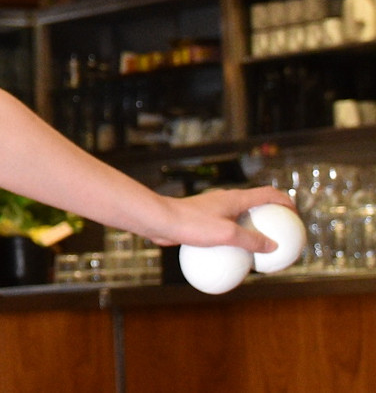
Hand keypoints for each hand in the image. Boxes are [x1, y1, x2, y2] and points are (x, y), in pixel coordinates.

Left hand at [147, 185, 295, 251]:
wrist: (159, 220)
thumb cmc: (192, 224)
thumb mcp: (227, 234)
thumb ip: (251, 240)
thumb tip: (274, 246)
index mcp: (236, 198)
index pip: (268, 194)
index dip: (286, 202)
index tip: (297, 217)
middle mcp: (227, 201)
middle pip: (256, 206)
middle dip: (271, 218)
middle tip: (282, 237)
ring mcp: (215, 210)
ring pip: (240, 219)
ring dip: (253, 231)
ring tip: (262, 252)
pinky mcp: (204, 221)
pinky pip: (225, 230)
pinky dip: (235, 241)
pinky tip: (235, 261)